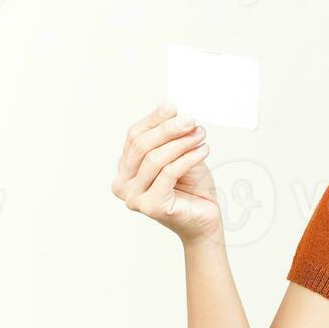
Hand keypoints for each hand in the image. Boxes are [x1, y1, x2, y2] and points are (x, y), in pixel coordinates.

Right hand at [110, 103, 219, 243]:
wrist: (205, 220)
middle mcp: (122, 185)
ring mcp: (134, 198)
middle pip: (142, 146)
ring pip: (155, 159)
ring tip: (201, 135)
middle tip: (191, 121)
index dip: (153, 120)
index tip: (174, 107)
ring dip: (181, 143)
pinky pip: (169, 173)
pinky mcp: (152, 206)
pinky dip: (187, 158)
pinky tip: (203, 151)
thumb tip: (170, 108)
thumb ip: (170, 137)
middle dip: (168, 130)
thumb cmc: (192, 189)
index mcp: (124, 170)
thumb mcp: (180, 155)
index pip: (134, 137)